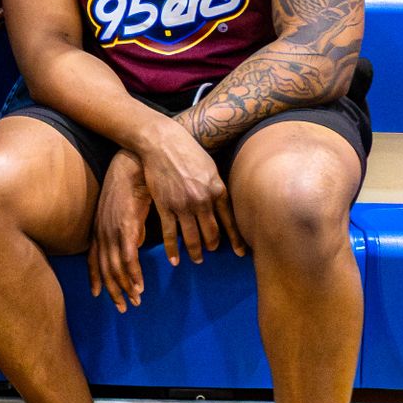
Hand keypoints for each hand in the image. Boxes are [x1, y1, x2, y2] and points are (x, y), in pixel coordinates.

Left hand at [88, 149, 150, 311]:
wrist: (134, 165)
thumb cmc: (131, 186)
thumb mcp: (125, 211)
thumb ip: (128, 229)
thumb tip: (136, 244)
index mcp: (100, 229)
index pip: (93, 260)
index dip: (96, 279)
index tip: (100, 295)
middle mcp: (102, 232)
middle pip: (104, 269)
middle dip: (114, 291)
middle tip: (124, 307)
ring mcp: (112, 230)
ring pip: (115, 267)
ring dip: (126, 287)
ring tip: (136, 300)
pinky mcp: (126, 227)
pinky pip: (128, 257)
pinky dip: (134, 274)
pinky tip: (140, 285)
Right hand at [135, 117, 238, 266]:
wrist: (162, 142)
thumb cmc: (187, 151)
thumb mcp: (210, 168)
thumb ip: (216, 188)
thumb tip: (221, 205)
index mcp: (217, 190)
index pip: (229, 221)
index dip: (236, 239)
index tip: (241, 252)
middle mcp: (202, 200)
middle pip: (211, 233)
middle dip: (213, 246)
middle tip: (211, 252)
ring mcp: (183, 205)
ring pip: (192, 237)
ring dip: (195, 252)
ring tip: (197, 259)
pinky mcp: (165, 206)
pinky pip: (170, 234)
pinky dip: (172, 250)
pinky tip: (174, 260)